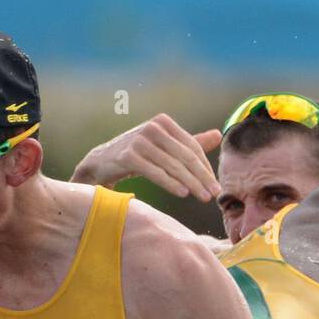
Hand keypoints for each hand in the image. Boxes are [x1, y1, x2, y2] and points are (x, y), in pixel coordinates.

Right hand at [71, 114, 220, 199]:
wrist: (100, 163)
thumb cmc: (135, 156)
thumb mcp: (163, 147)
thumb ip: (188, 143)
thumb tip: (218, 135)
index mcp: (163, 122)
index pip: (192, 146)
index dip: (205, 167)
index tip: (215, 185)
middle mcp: (152, 127)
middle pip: (185, 156)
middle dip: (202, 177)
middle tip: (214, 194)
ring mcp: (139, 140)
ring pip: (172, 165)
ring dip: (191, 183)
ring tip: (203, 196)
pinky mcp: (128, 156)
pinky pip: (155, 172)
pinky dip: (171, 183)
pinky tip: (183, 193)